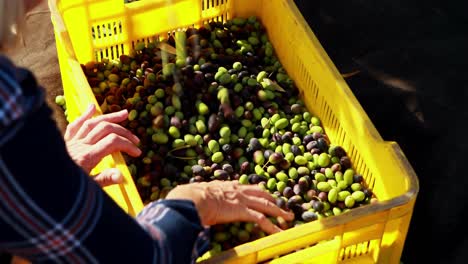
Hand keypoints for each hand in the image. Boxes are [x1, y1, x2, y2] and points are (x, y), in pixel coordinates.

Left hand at [64, 104, 141, 185]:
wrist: (45, 184)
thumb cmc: (66, 188)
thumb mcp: (88, 188)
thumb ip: (105, 180)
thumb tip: (122, 176)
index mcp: (87, 157)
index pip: (113, 142)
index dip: (128, 145)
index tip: (137, 153)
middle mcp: (80, 145)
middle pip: (106, 129)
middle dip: (124, 132)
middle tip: (135, 140)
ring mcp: (72, 141)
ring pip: (93, 123)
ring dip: (110, 118)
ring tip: (124, 115)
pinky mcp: (65, 141)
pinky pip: (75, 124)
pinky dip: (84, 115)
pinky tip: (92, 107)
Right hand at [166, 180, 294, 233]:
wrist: (192, 198)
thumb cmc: (190, 197)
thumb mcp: (198, 193)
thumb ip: (201, 196)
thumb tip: (190, 198)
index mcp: (228, 186)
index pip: (248, 188)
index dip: (259, 192)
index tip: (266, 195)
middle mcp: (238, 191)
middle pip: (262, 194)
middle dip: (274, 200)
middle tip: (283, 206)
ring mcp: (242, 200)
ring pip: (267, 205)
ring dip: (280, 212)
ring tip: (289, 218)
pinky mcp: (243, 211)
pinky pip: (261, 219)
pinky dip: (272, 226)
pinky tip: (279, 232)